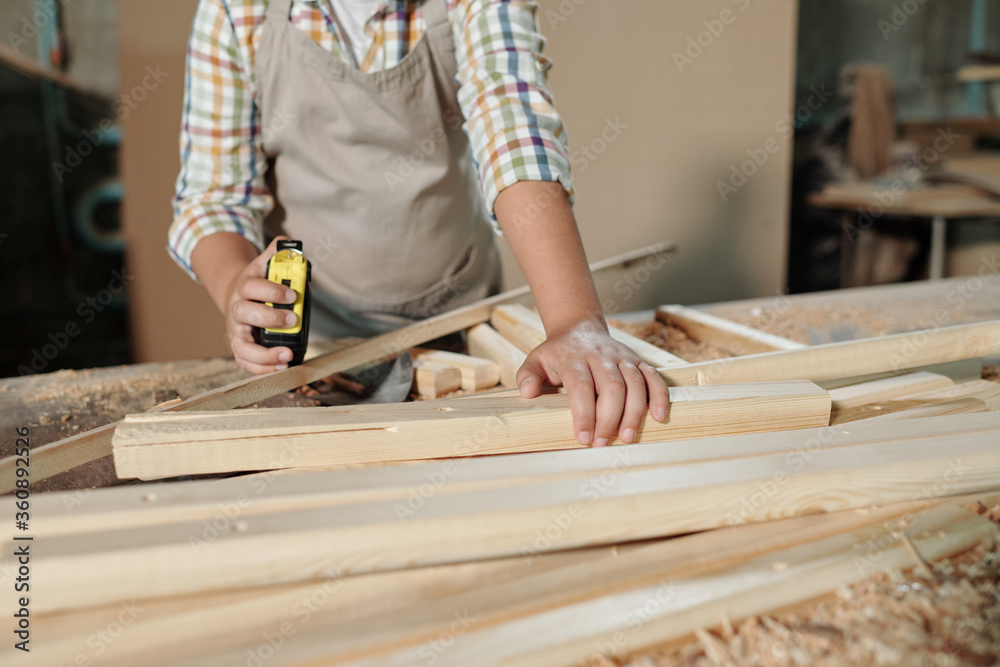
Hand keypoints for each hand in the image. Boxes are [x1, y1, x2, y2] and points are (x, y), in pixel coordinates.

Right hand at [223, 236, 298, 372]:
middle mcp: (237, 309)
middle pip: (244, 314)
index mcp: (244, 286)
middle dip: (269, 318)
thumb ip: (278, 253)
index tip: (291, 295)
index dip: (271, 291)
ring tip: (287, 354)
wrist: (238, 294)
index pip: (251, 287)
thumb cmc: (259, 281)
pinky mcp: (240, 346)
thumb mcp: (266, 264)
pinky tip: (282, 366)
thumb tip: (289, 242)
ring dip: (264, 353)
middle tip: (292, 320)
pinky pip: (245, 361)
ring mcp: (236, 330)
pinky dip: (261, 368)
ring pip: (241, 345)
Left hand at [515, 318, 670, 446]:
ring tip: (627, 437)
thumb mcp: (536, 360)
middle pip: (611, 386)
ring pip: (635, 383)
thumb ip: (527, 376)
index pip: (581, 385)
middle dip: (609, 418)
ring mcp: (622, 357)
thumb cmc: (557, 354)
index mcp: (574, 357)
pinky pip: (654, 377)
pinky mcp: (638, 361)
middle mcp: (600, 356)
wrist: (579, 328)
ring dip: (634, 412)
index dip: (584, 413)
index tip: (583, 438)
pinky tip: (660, 417)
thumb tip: (527, 392)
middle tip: (602, 443)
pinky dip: (660, 396)